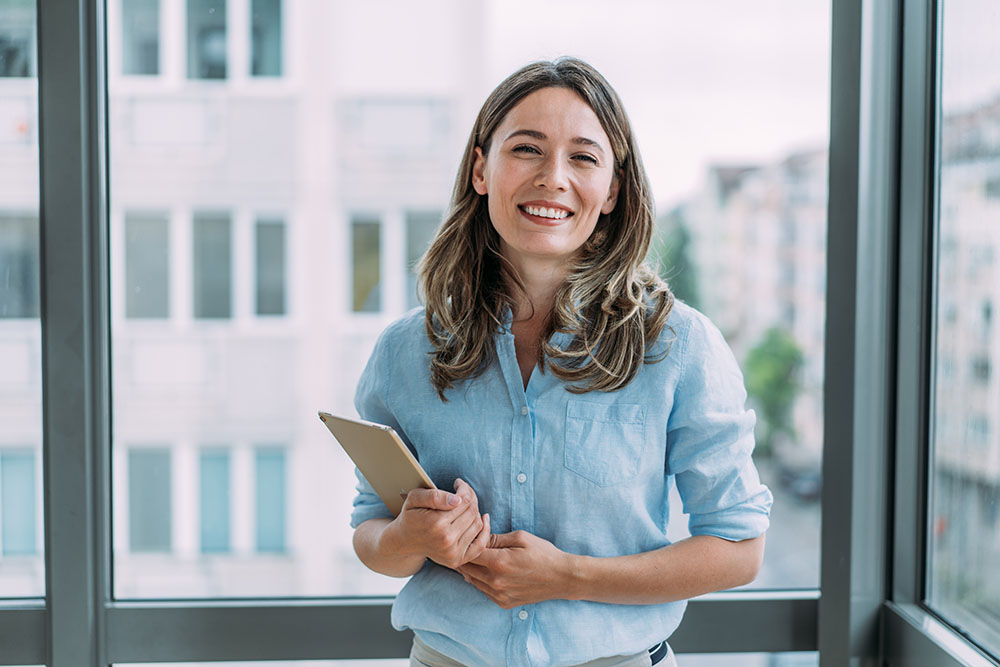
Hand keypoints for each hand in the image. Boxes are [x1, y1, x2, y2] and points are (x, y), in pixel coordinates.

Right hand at [382, 478, 490, 569]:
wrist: (405, 541)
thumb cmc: (411, 516)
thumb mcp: (414, 499)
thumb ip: (434, 496)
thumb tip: (457, 499)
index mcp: (435, 523)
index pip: (464, 500)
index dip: (464, 488)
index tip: (458, 484)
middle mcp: (446, 540)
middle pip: (472, 511)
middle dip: (470, 498)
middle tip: (463, 492)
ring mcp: (453, 552)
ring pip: (477, 524)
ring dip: (475, 511)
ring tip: (465, 505)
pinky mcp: (457, 560)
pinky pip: (481, 544)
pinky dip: (485, 530)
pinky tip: (483, 518)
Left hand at [458, 531, 575, 607]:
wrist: (561, 578)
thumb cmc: (543, 554)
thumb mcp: (520, 537)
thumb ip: (495, 538)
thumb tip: (479, 535)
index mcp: (498, 562)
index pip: (468, 552)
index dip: (466, 542)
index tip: (468, 536)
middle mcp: (495, 582)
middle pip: (466, 568)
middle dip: (464, 555)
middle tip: (465, 545)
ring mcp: (499, 595)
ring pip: (472, 581)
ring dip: (470, 569)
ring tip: (473, 556)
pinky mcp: (503, 603)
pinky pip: (483, 590)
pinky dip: (480, 580)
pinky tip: (485, 570)